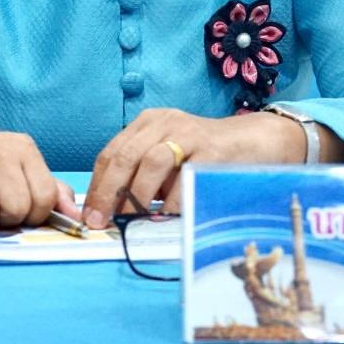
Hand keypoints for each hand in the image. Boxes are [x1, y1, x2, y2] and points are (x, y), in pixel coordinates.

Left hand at [80, 108, 303, 228]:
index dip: (98, 185)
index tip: (90, 214)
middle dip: (109, 192)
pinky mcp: (212, 149)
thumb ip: (142, 175)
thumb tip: (110, 210)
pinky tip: (165, 217)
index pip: (112, 152)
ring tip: (131, 220)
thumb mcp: (168, 157)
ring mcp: (189, 133)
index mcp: (148, 123)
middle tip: (101, 221)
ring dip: (137, 196)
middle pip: (126, 156)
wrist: (254, 141)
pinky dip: (171, 202)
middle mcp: (165, 123)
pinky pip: (184, 179)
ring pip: (151, 163)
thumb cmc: (204, 155)